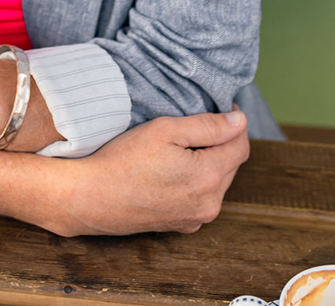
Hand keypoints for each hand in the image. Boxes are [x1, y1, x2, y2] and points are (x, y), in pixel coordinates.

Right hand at [56, 109, 248, 236]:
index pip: (241, 146)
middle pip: (230, 165)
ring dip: (210, 162)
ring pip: (217, 182)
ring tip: (183, 146)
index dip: (236, 124)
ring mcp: (196, 218)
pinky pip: (201, 198)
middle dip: (222, 142)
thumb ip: (207, 125)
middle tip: (198, 123)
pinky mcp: (182, 226)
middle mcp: (209, 204)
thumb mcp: (165, 130)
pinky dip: (197, 181)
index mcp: (209, 177)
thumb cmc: (125, 158)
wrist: (93, 197)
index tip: (227, 108)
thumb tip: (240, 122)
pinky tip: (174, 170)